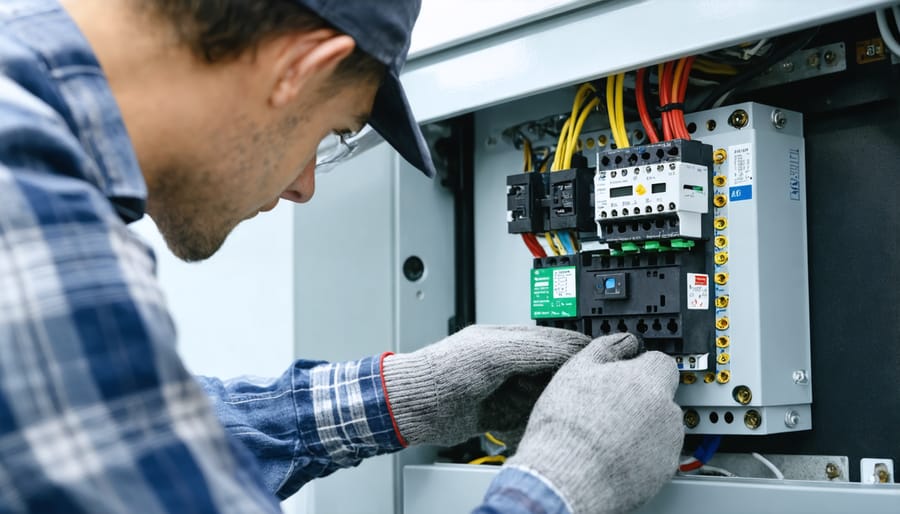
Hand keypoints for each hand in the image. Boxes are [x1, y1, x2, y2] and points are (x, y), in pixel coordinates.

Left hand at [382, 325, 590, 445]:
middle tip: (575, 390)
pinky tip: (529, 423)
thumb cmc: (444, 371)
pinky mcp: (496, 413)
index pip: (553, 340)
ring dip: (545, 403)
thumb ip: (535, 349)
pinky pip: (524, 418)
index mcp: (507, 338)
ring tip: (552, 408)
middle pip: (549, 370)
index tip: (595, 358)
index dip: (574, 349)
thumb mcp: (496, 354)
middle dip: (561, 381)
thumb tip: (571, 347)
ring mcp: (502, 388)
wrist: (415, 405)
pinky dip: (529, 422)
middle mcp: (507, 362)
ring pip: (539, 395)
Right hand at [505, 334, 682, 513]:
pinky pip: (657, 453)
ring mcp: (668, 443)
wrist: (566, 476)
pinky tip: (614, 453)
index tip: (626, 373)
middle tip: (609, 406)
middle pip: (661, 395)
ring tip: (607, 434)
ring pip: (661, 425)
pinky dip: (642, 453)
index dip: (640, 366)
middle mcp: (666, 410)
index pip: (661, 361)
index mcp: (647, 380)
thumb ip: (606, 348)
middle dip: (640, 398)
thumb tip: (622, 340)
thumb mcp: (577, 370)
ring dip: (642, 426)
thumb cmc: (567, 425)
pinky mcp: (663, 471)